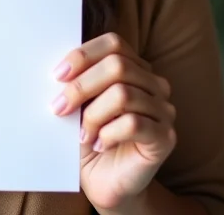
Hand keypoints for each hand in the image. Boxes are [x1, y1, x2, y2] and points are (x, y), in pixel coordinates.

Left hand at [51, 33, 176, 212]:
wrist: (104, 180)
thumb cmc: (89, 136)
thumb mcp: (79, 104)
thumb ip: (75, 81)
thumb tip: (57, 69)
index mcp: (133, 67)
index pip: (113, 43)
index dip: (84, 55)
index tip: (57, 75)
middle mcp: (154, 84)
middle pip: (117, 66)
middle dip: (81, 86)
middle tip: (59, 107)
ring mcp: (164, 109)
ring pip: (123, 95)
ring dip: (92, 115)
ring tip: (81, 135)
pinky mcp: (166, 137)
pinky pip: (134, 124)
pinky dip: (108, 133)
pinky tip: (99, 144)